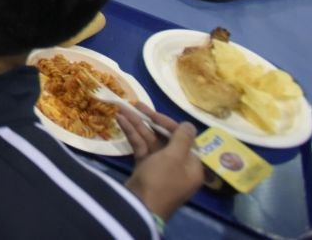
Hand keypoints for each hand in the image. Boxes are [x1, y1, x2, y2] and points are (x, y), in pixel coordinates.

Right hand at [120, 104, 201, 221]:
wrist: (140, 206)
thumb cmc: (161, 180)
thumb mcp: (174, 157)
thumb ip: (182, 138)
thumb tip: (189, 125)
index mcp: (191, 164)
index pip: (182, 137)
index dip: (167, 122)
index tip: (152, 113)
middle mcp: (178, 165)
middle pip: (165, 137)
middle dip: (149, 121)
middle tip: (135, 104)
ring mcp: (160, 167)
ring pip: (150, 141)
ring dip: (137, 125)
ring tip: (121, 109)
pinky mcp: (145, 169)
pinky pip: (141, 148)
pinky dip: (132, 135)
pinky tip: (120, 121)